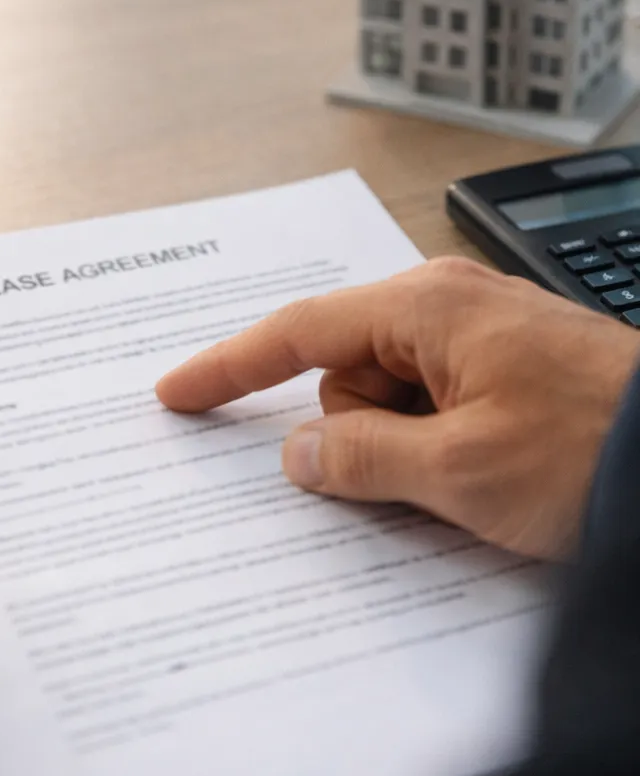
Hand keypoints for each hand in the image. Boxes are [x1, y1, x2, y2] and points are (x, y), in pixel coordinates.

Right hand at [156, 258, 639, 559]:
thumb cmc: (597, 449)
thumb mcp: (460, 470)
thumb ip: (360, 457)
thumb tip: (299, 452)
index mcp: (427, 308)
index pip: (297, 332)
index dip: (230, 367)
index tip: (178, 392)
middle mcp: (447, 305)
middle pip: (345, 373)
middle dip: (359, 428)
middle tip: (427, 468)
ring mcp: (477, 334)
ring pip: (386, 397)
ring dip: (405, 443)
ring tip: (476, 468)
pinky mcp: (500, 365)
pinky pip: (428, 403)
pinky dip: (431, 441)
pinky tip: (484, 465)